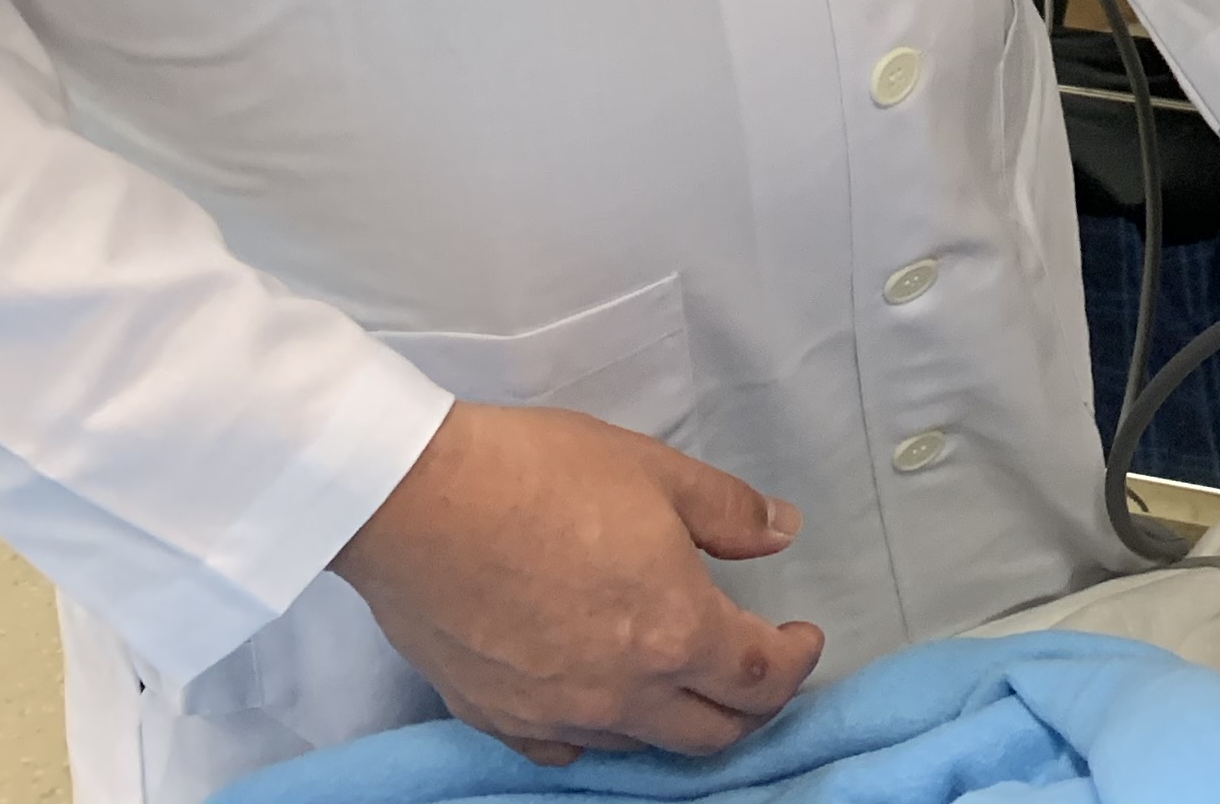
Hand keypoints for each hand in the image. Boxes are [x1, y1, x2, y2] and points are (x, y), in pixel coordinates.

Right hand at [329, 402, 824, 765]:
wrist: (417, 499)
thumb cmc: (538, 475)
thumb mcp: (656, 471)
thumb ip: (730, 512)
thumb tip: (781, 531)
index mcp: (674, 633)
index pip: (761, 679)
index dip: (796, 661)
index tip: (801, 637)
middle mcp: (621, 694)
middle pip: (712, 732)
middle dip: (752, 704)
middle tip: (757, 664)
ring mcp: (554, 714)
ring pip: (642, 746)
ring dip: (679, 719)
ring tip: (686, 676)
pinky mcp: (495, 717)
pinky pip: (565, 748)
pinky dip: (599, 731)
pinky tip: (601, 699)